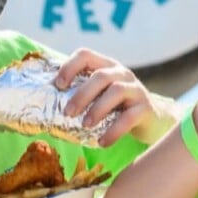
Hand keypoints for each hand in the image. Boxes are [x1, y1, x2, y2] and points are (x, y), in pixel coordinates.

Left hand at [55, 48, 175, 145]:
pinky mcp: (145, 109)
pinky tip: (102, 142)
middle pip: (100, 76)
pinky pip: (129, 117)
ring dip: (96, 109)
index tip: (58, 85)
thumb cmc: (118, 108)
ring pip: (115, 92)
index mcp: (106, 66)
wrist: (154, 121)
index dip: (69, 66)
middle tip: (67, 113)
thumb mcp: (101, 95)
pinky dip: (113, 131)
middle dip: (81, 94)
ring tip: (85, 126)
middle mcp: (122, 73)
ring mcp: (136, 90)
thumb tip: (44, 106)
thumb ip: (82, 94)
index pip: (86, 55)